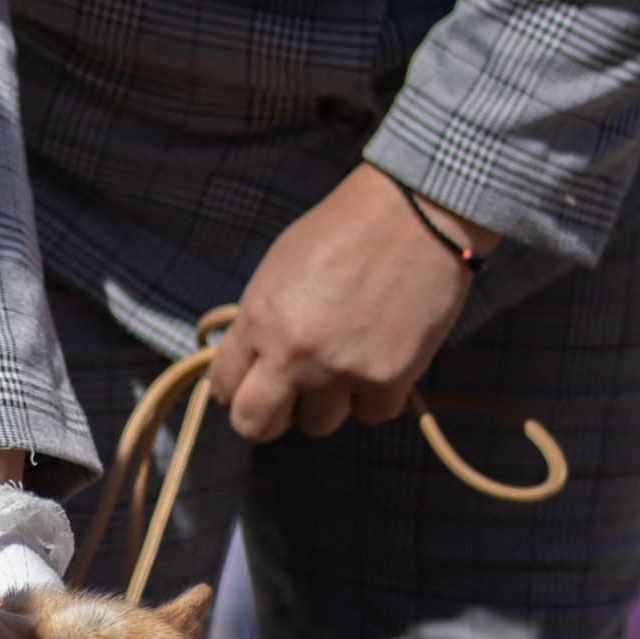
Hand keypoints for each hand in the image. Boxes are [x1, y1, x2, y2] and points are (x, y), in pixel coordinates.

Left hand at [208, 166, 496, 445]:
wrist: (416, 212)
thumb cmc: (346, 229)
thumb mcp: (280, 267)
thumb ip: (260, 321)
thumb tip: (253, 364)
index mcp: (259, 319)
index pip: (224, 386)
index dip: (238, 387)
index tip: (255, 382)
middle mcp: (293, 354)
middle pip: (255, 426)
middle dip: (270, 414)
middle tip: (291, 394)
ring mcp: (341, 372)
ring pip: (318, 424)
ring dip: (329, 400)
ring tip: (348, 356)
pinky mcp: (389, 380)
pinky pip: (371, 414)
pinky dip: (376, 393)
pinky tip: (382, 354)